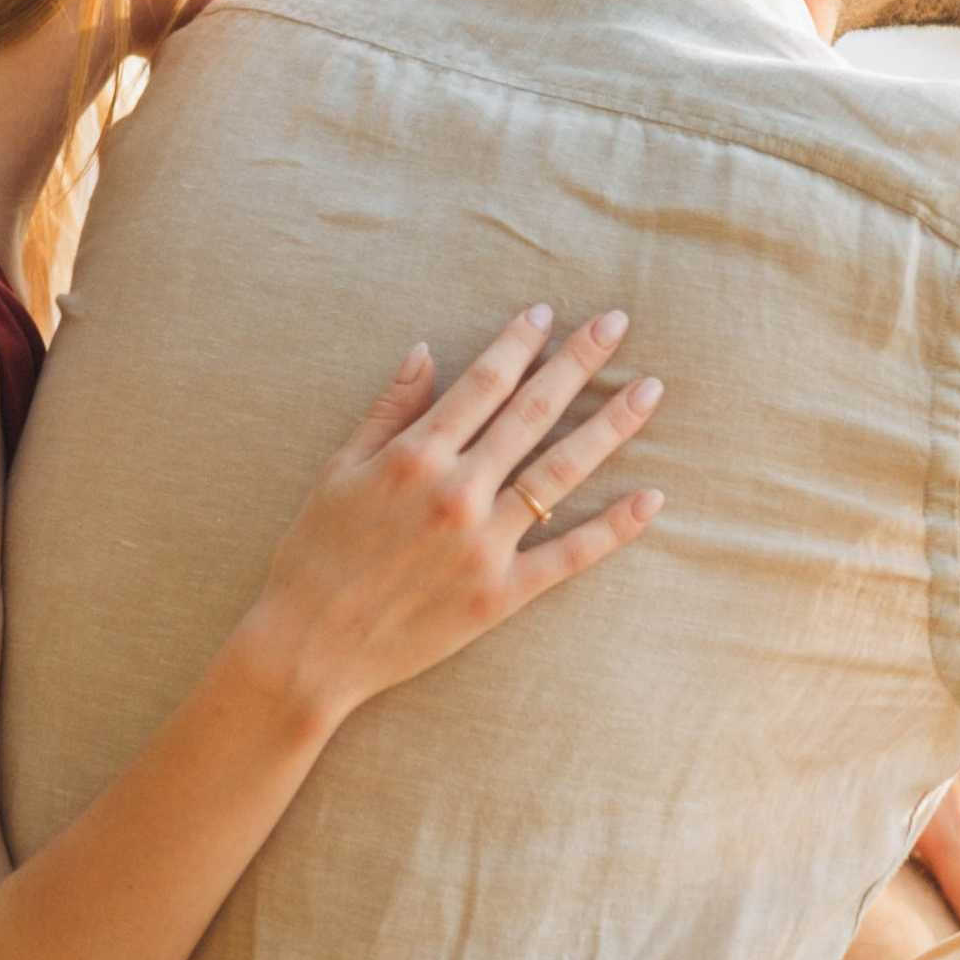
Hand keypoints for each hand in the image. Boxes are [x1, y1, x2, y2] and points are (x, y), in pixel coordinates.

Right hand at [238, 307, 664, 732]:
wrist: (308, 646)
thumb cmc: (314, 552)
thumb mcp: (339, 469)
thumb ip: (388, 410)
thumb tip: (426, 350)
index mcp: (414, 457)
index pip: (483, 383)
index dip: (518, 343)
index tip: (547, 313)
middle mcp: (456, 493)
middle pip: (532, 414)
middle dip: (578, 363)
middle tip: (616, 323)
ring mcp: (484, 545)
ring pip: (561, 473)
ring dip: (610, 427)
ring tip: (649, 391)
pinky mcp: (501, 594)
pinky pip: (569, 555)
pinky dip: (613, 528)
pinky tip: (651, 498)